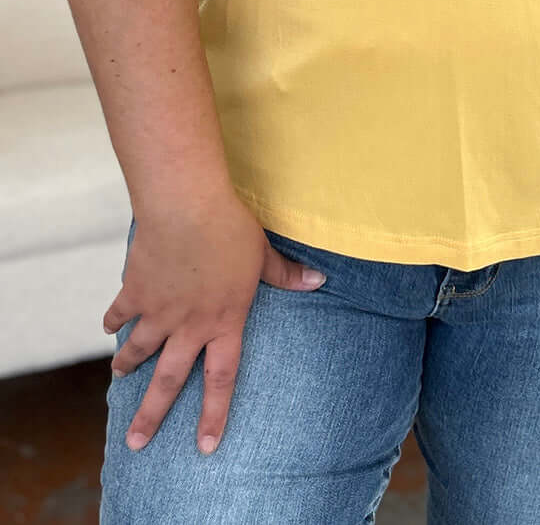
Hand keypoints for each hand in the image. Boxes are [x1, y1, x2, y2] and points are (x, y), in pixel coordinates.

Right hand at [103, 194, 326, 456]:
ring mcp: (159, 311)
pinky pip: (121, 311)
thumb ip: (285, 274)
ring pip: (139, 349)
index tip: (204, 446)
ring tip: (118, 376)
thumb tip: (318, 281)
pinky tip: (108, 324)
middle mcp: (189, 326)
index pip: (221, 378)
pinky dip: (113, 319)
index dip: (214, 414)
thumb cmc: (231, 229)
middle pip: (168, 380)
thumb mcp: (263, 254)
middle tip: (135, 442)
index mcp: (224, 321)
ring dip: (127, 364)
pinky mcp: (136, 290)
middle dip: (150, 415)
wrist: (186, 208)